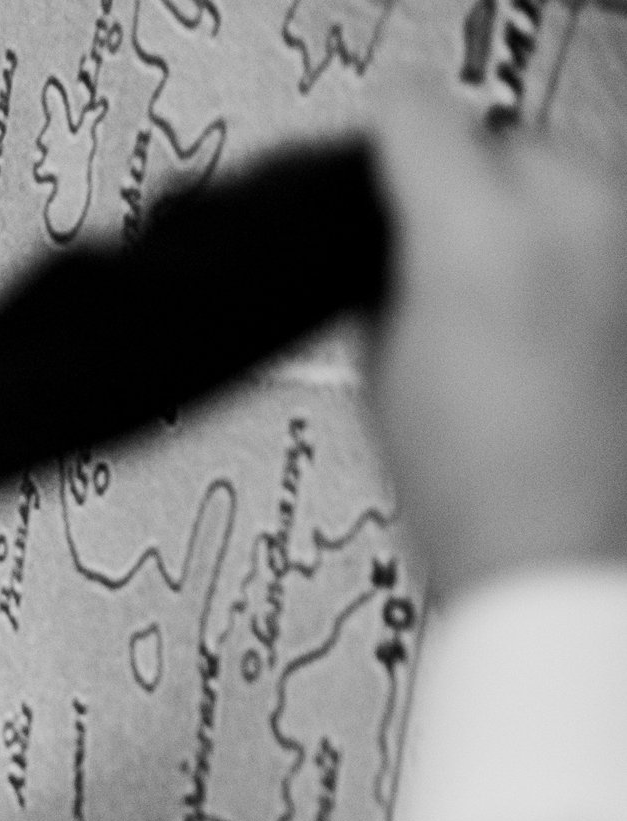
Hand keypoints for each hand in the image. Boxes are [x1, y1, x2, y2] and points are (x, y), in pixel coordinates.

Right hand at [369, 92, 626, 601]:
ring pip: (563, 183)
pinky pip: (599, 237)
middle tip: (434, 261)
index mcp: (477, 234)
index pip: (413, 119)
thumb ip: (377, 270)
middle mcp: (572, 219)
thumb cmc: (470, 484)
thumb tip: (387, 234)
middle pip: (506, 142)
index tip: (371, 174)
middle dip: (466, 190)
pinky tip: (533, 328)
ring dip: (523, 223)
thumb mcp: (374, 366)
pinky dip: (567, 263)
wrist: (552, 550)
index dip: (378, 156)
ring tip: (490, 304)